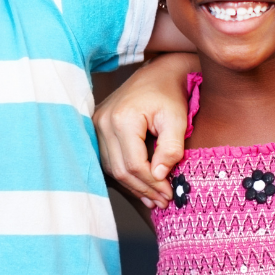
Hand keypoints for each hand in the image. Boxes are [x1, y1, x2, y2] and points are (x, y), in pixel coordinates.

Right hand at [95, 54, 196, 208]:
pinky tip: (140, 185)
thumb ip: (171, 149)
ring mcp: (96, 125)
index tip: (170, 193)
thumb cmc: (169, 94)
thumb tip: (159, 176)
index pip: (134, 164)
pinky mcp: (96, 129)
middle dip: (144, 189)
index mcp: (123, 119)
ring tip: (154, 197)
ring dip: (134, 186)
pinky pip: (108, 160)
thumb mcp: (178, 120)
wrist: (157, 73)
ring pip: (112, 169)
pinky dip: (125, 175)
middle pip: (121, 170)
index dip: (153, 183)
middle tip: (164, 200)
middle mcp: (103, 122)